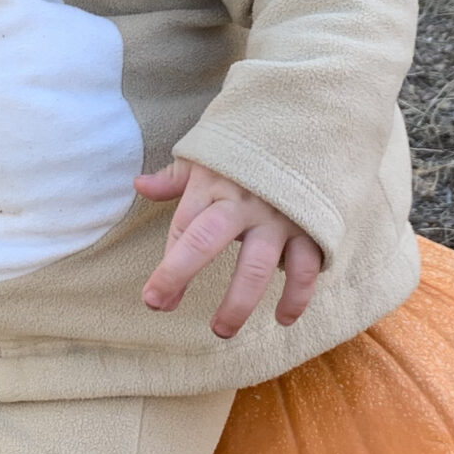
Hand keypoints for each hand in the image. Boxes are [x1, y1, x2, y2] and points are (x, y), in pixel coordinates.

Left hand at [136, 159, 322, 339]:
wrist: (313, 124)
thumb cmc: (252, 147)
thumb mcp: (210, 153)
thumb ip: (176, 177)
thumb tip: (139, 185)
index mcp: (214, 185)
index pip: (182, 228)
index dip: (166, 267)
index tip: (154, 299)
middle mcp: (243, 203)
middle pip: (205, 241)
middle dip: (179, 275)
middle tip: (162, 307)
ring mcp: (279, 217)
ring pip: (256, 267)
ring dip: (237, 303)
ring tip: (221, 330)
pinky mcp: (311, 228)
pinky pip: (304, 269)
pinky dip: (296, 297)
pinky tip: (283, 318)